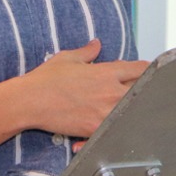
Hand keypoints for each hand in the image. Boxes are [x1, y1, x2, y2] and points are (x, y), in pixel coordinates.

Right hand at [17, 39, 148, 138]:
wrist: (30, 101)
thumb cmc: (46, 79)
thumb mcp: (68, 58)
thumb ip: (88, 52)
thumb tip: (96, 44)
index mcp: (107, 72)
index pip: (140, 69)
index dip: (145, 70)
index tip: (142, 73)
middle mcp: (110, 92)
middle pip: (142, 92)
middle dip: (140, 90)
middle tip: (130, 91)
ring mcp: (105, 112)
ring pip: (131, 112)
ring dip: (127, 110)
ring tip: (114, 109)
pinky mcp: (95, 129)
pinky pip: (113, 131)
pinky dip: (110, 130)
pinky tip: (100, 127)